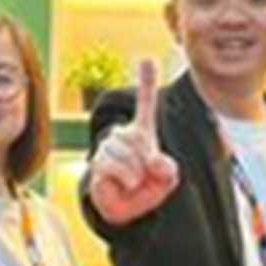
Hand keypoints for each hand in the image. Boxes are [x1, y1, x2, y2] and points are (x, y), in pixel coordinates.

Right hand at [86, 60, 180, 225]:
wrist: (126, 208)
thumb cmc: (147, 187)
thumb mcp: (167, 178)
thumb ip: (167, 170)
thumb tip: (155, 161)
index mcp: (141, 133)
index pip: (144, 105)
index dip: (145, 82)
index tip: (146, 58)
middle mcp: (122, 135)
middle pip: (141, 141)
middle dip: (148, 163)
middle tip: (145, 175)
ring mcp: (108, 147)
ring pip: (129, 156)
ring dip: (137, 175)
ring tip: (134, 182)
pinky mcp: (97, 162)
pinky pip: (116, 167)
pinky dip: (126, 180)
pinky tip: (123, 184)